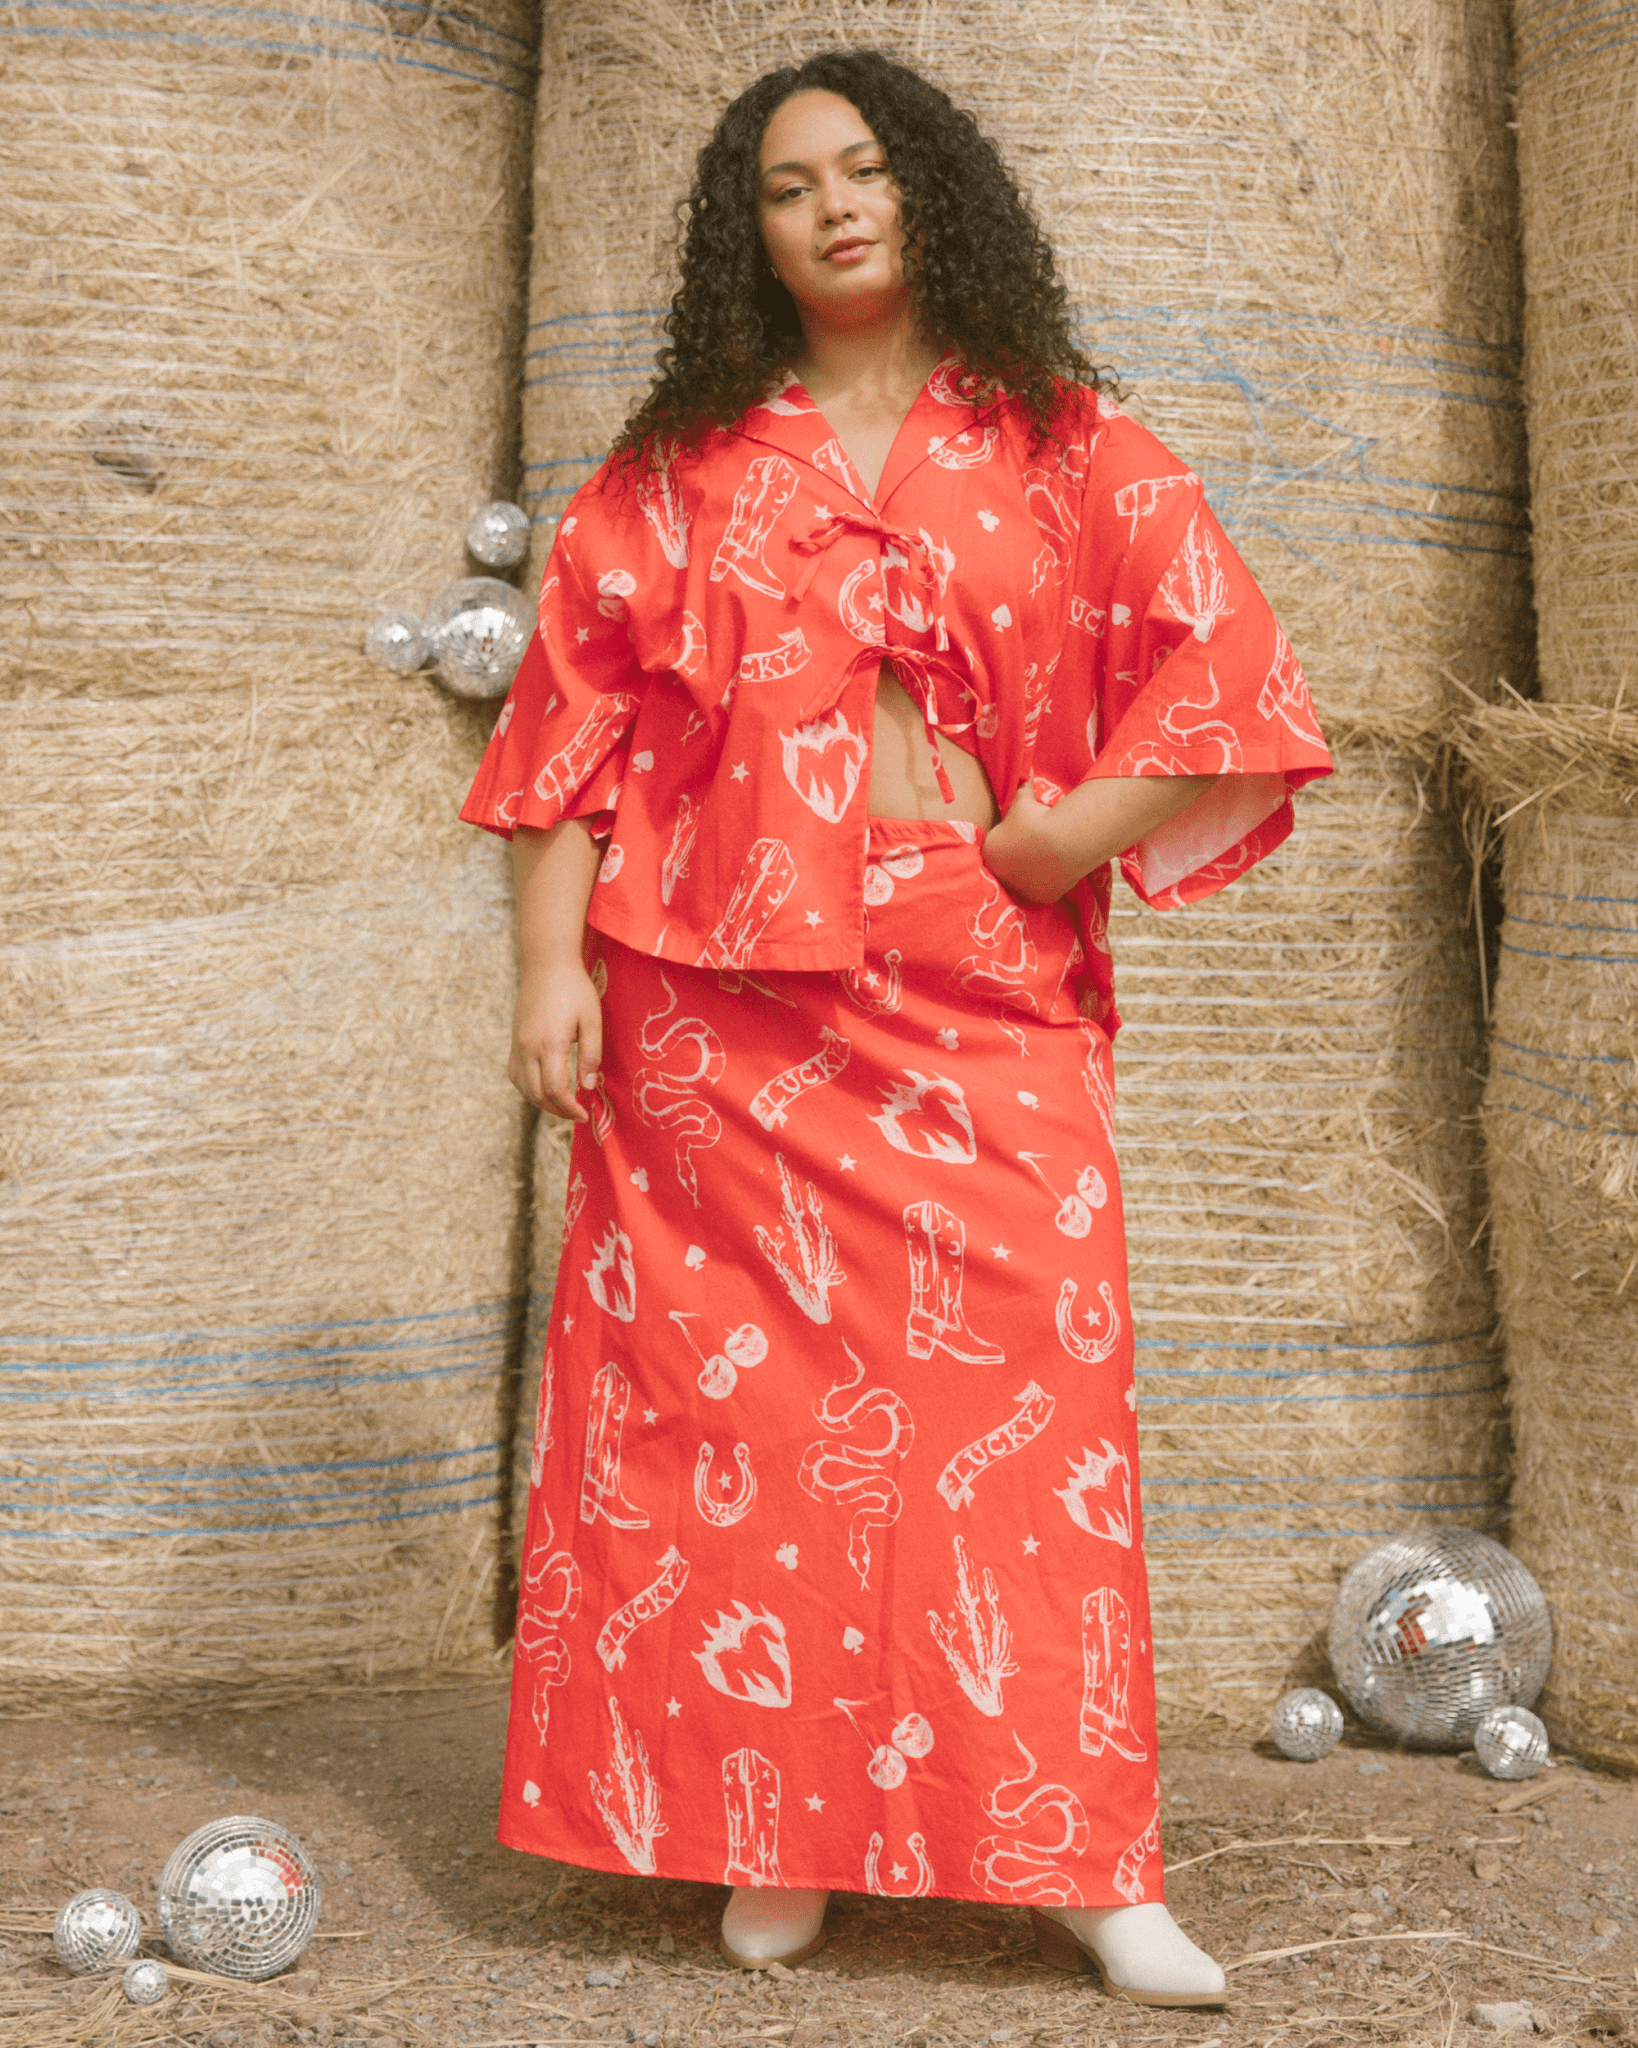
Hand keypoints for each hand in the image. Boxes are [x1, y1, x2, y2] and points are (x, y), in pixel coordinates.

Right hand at [510, 957, 601, 1119]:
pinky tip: (543, 1089)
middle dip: (558, 1110)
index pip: (555, 1090)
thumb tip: (588, 1086)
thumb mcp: (592, 1020)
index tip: (584, 1114)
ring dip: (542, 1103)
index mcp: (549, 1044)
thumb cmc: (575, 989)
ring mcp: (518, 1045)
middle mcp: (528, 1048)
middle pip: (538, 1094)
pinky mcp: (514, 1040)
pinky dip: (527, 1089)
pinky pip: (515, 1074)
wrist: (546, 964)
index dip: (570, 1108)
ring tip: (563, 1106)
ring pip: (523, 1088)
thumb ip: (591, 1055)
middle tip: (577, 1114)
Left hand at [982, 784, 1077, 902]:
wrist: (1060, 841)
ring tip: (1047, 856)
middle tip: (1034, 845)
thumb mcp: (1023, 800)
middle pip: (1007, 866)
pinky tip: (1056, 867)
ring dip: (1031, 871)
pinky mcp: (1041, 897)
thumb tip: (1025, 775)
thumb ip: (1020, 791)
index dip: (1007, 837)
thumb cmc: (1036, 818)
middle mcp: (1000, 875)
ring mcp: (1020, 889)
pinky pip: (1043, 888)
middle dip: (1016, 857)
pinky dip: (1048, 880)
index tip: (1020, 832)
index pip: (995, 845)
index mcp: (989, 851)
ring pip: (1024, 879)